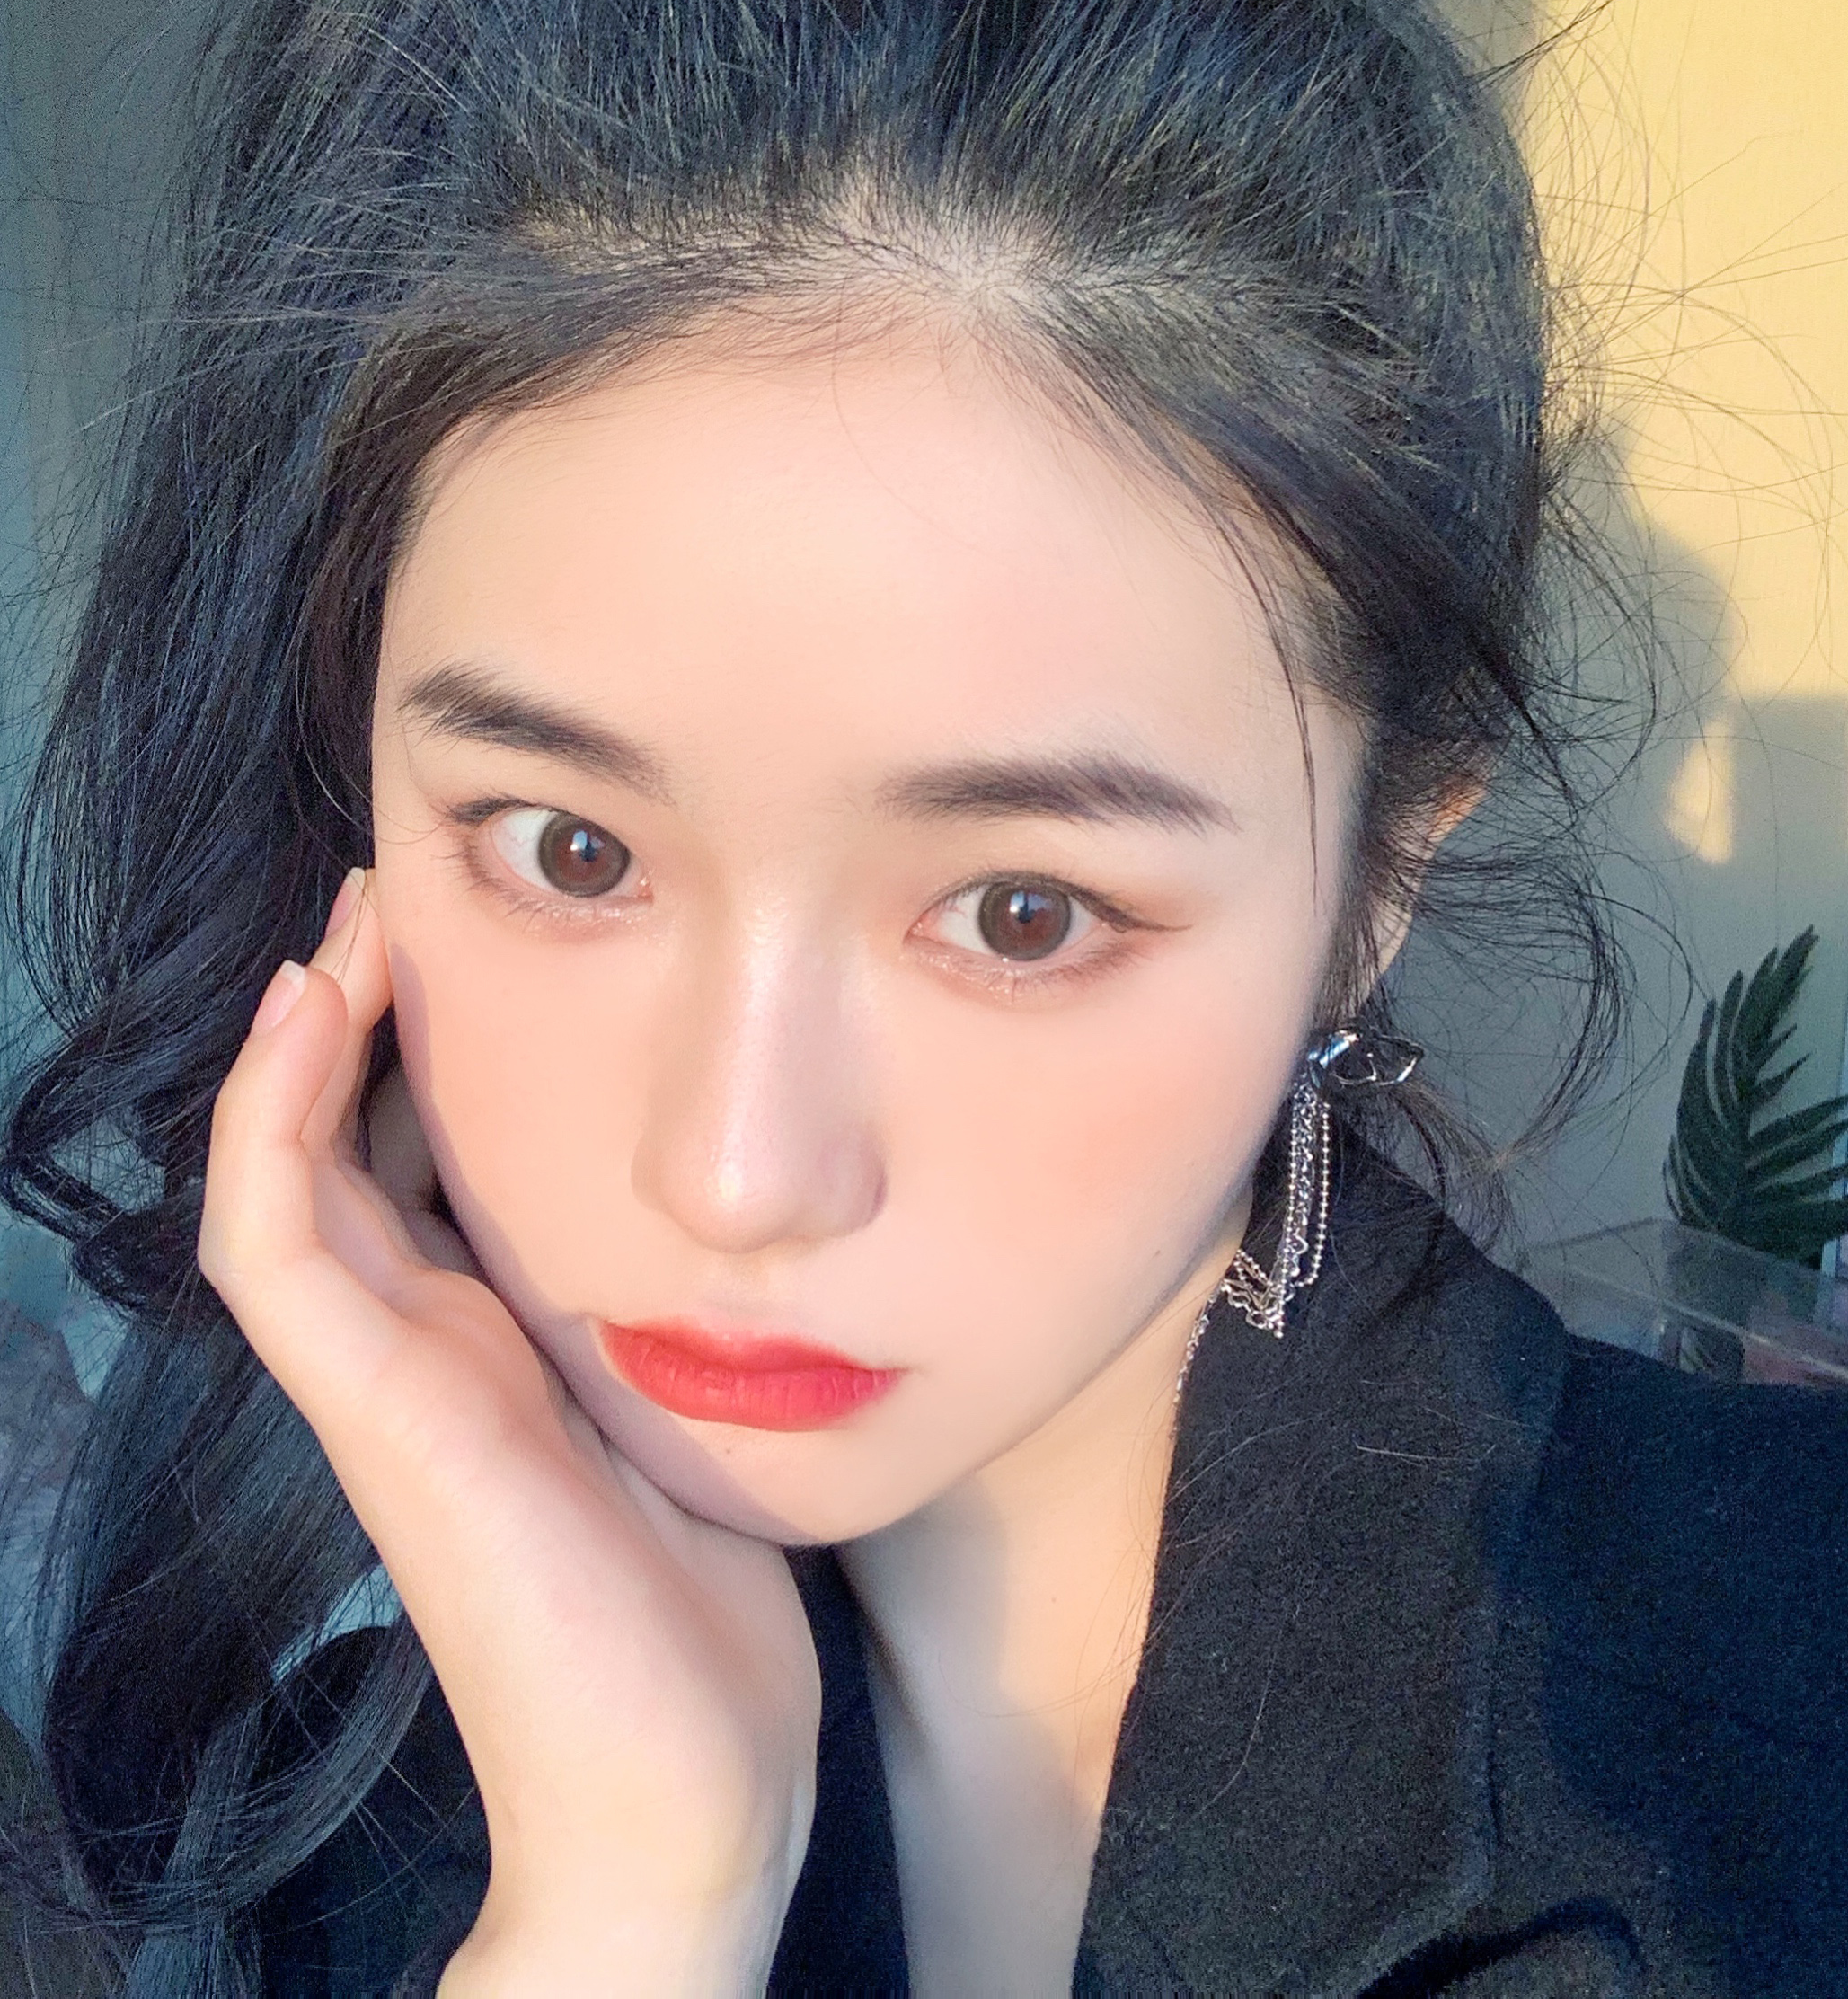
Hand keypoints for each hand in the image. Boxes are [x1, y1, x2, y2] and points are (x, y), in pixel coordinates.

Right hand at [198, 869, 819, 1992]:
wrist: (685, 1798)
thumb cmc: (708, 1623)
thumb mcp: (694, 1425)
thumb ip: (672, 1331)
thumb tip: (730, 1233)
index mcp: (498, 1349)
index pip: (422, 1170)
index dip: (423, 1055)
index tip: (479, 939)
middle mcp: (427, 1351)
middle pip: (347, 1151)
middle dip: (364, 1020)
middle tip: (403, 893)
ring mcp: (390, 1382)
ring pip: (287, 1176)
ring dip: (305, 1041)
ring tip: (352, 922)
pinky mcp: (381, 1415)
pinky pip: (279, 1243)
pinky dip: (273, 1122)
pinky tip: (316, 1008)